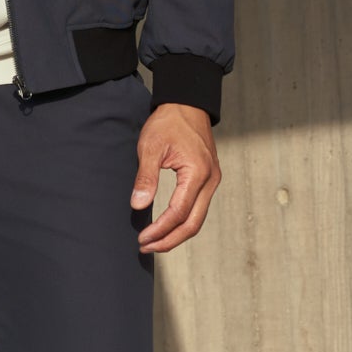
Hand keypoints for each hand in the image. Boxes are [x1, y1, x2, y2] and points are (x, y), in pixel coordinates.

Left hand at [131, 103, 220, 254]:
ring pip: (198, 219)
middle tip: (146, 247)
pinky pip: (198, 209)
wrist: (187, 104)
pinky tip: (167, 226)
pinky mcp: (209, 180)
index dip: (160, 229)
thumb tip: (138, 205)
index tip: (142, 238)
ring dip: (176, 234)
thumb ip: (146, 177)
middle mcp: (211, 180)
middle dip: (169, 240)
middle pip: (193, 224)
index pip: (179, 212)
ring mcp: (213, 181)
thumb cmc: (169, 122)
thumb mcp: (151, 146)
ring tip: (154, 242)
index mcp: (198, 172)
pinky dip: (183, 222)